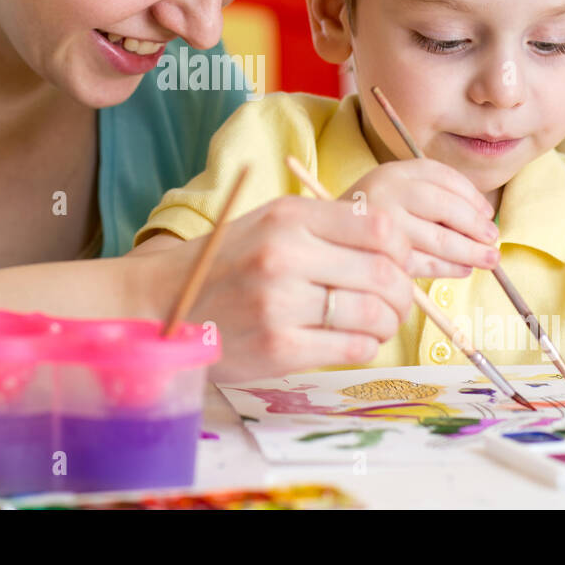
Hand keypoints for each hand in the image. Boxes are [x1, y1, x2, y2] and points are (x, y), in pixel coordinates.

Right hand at [161, 195, 417, 381]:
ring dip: (386, 323)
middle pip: (384, 274)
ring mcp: (281, 302)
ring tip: (374, 323)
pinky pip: (352, 348)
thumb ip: (326, 227)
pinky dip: (364, 346)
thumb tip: (394, 245)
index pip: (380, 228)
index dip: (401, 250)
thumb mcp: (270, 223)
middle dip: (401, 294)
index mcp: (289, 216)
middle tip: (393, 302)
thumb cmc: (226, 263)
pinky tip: (351, 340)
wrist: (163, 304)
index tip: (396, 264)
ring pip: (373, 314)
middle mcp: (285, 254)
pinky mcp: (279, 347)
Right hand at [339, 157, 499, 279]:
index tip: (487, 213)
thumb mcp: (392, 195)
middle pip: (443, 205)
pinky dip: (446, 267)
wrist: (316, 241)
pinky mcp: (377, 254)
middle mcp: (384, 191)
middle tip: (493, 240)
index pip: (441, 176)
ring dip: (468, 251)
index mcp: (392, 172)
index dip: (471, 195)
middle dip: (474, 225)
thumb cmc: (365, 221)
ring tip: (488, 260)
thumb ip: (430, 199)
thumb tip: (484, 220)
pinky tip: (461, 270)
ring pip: (436, 238)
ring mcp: (379, 223)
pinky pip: (421, 262)